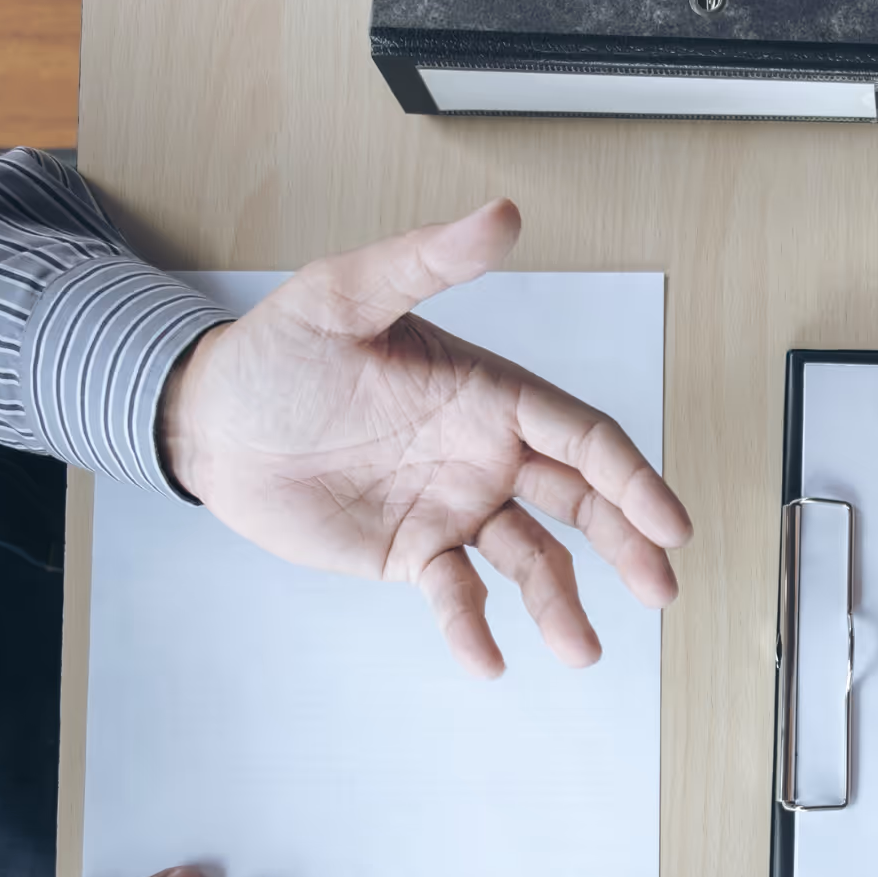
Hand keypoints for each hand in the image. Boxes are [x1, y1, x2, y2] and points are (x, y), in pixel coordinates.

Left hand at [160, 199, 693, 676]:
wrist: (207, 421)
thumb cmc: (278, 350)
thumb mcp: (344, 294)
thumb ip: (426, 261)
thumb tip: (502, 215)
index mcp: (491, 394)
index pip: (583, 438)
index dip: (633, 480)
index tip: (669, 524)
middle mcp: (488, 454)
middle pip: (582, 503)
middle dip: (628, 546)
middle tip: (661, 589)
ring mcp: (454, 507)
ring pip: (533, 561)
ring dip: (561, 604)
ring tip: (580, 652)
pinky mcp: (413, 553)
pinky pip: (457, 596)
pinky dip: (475, 629)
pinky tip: (489, 662)